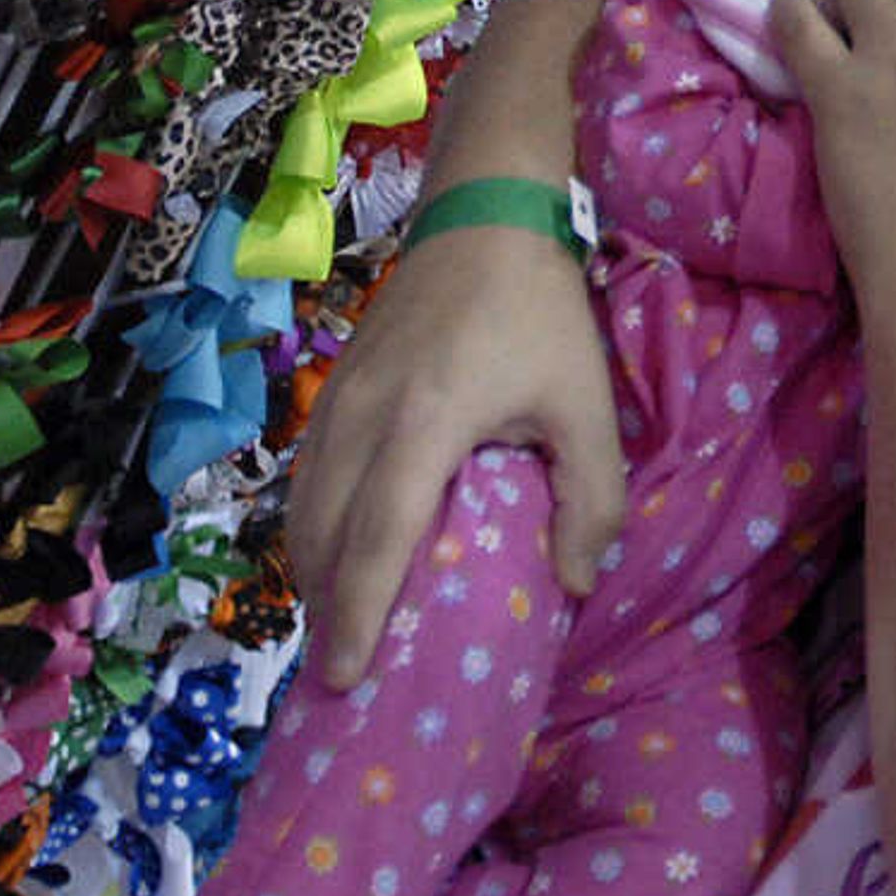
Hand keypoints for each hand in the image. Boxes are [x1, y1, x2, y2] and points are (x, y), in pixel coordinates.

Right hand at [286, 218, 625, 687]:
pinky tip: (327, 558)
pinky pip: (304, 475)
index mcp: (425, 422)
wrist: (482, 216)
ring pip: (303, 506)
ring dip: (312, 573)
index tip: (347, 676)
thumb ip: (592, 496)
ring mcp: (337, 398)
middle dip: (327, 610)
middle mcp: (364, 415)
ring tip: (333, 631)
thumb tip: (575, 582)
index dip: (362, 612)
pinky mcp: (332, 387)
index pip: (379, 536)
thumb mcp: (585, 401)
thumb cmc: (537, 312)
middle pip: (324, 533)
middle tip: (338, 679)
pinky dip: (307, 528)